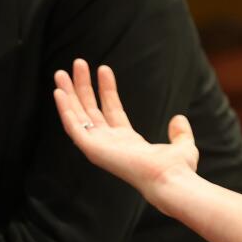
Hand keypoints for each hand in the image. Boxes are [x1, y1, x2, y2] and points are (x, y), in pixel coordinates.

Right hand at [53, 59, 198, 211]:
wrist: (170, 178)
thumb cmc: (177, 169)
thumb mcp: (183, 146)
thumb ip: (180, 132)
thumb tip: (178, 118)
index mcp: (127, 142)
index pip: (111, 110)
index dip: (106, 89)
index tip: (103, 69)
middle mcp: (109, 144)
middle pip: (90, 110)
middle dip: (82, 88)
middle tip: (77, 64)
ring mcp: (99, 146)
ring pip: (77, 116)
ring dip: (68, 94)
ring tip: (61, 73)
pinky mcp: (92, 148)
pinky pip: (73, 126)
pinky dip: (64, 110)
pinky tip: (59, 93)